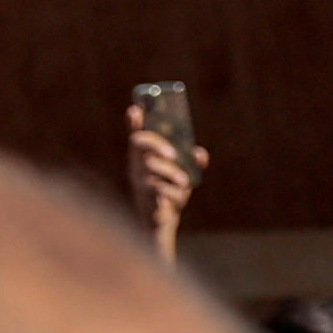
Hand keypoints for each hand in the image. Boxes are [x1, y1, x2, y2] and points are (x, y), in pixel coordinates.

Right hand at [121, 104, 199, 254]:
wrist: (162, 224)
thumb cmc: (170, 192)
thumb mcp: (184, 174)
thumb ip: (192, 161)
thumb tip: (199, 153)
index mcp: (143, 156)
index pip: (135, 134)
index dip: (133, 121)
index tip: (136, 108)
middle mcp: (137, 165)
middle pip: (138, 144)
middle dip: (155, 144)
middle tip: (173, 154)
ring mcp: (139, 181)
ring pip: (151, 169)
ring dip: (171, 173)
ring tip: (185, 182)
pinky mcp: (145, 199)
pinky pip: (158, 191)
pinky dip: (174, 194)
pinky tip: (181, 197)